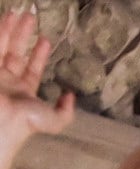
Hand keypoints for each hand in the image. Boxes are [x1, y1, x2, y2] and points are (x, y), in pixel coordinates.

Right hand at [0, 10, 72, 150]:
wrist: (0, 120)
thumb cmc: (26, 121)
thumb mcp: (55, 120)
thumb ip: (66, 111)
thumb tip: (70, 95)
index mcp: (24, 91)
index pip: (32, 68)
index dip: (39, 54)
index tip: (45, 39)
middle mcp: (8, 80)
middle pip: (15, 52)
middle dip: (22, 36)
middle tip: (30, 18)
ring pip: (1, 46)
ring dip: (9, 29)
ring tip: (16, 14)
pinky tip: (5, 20)